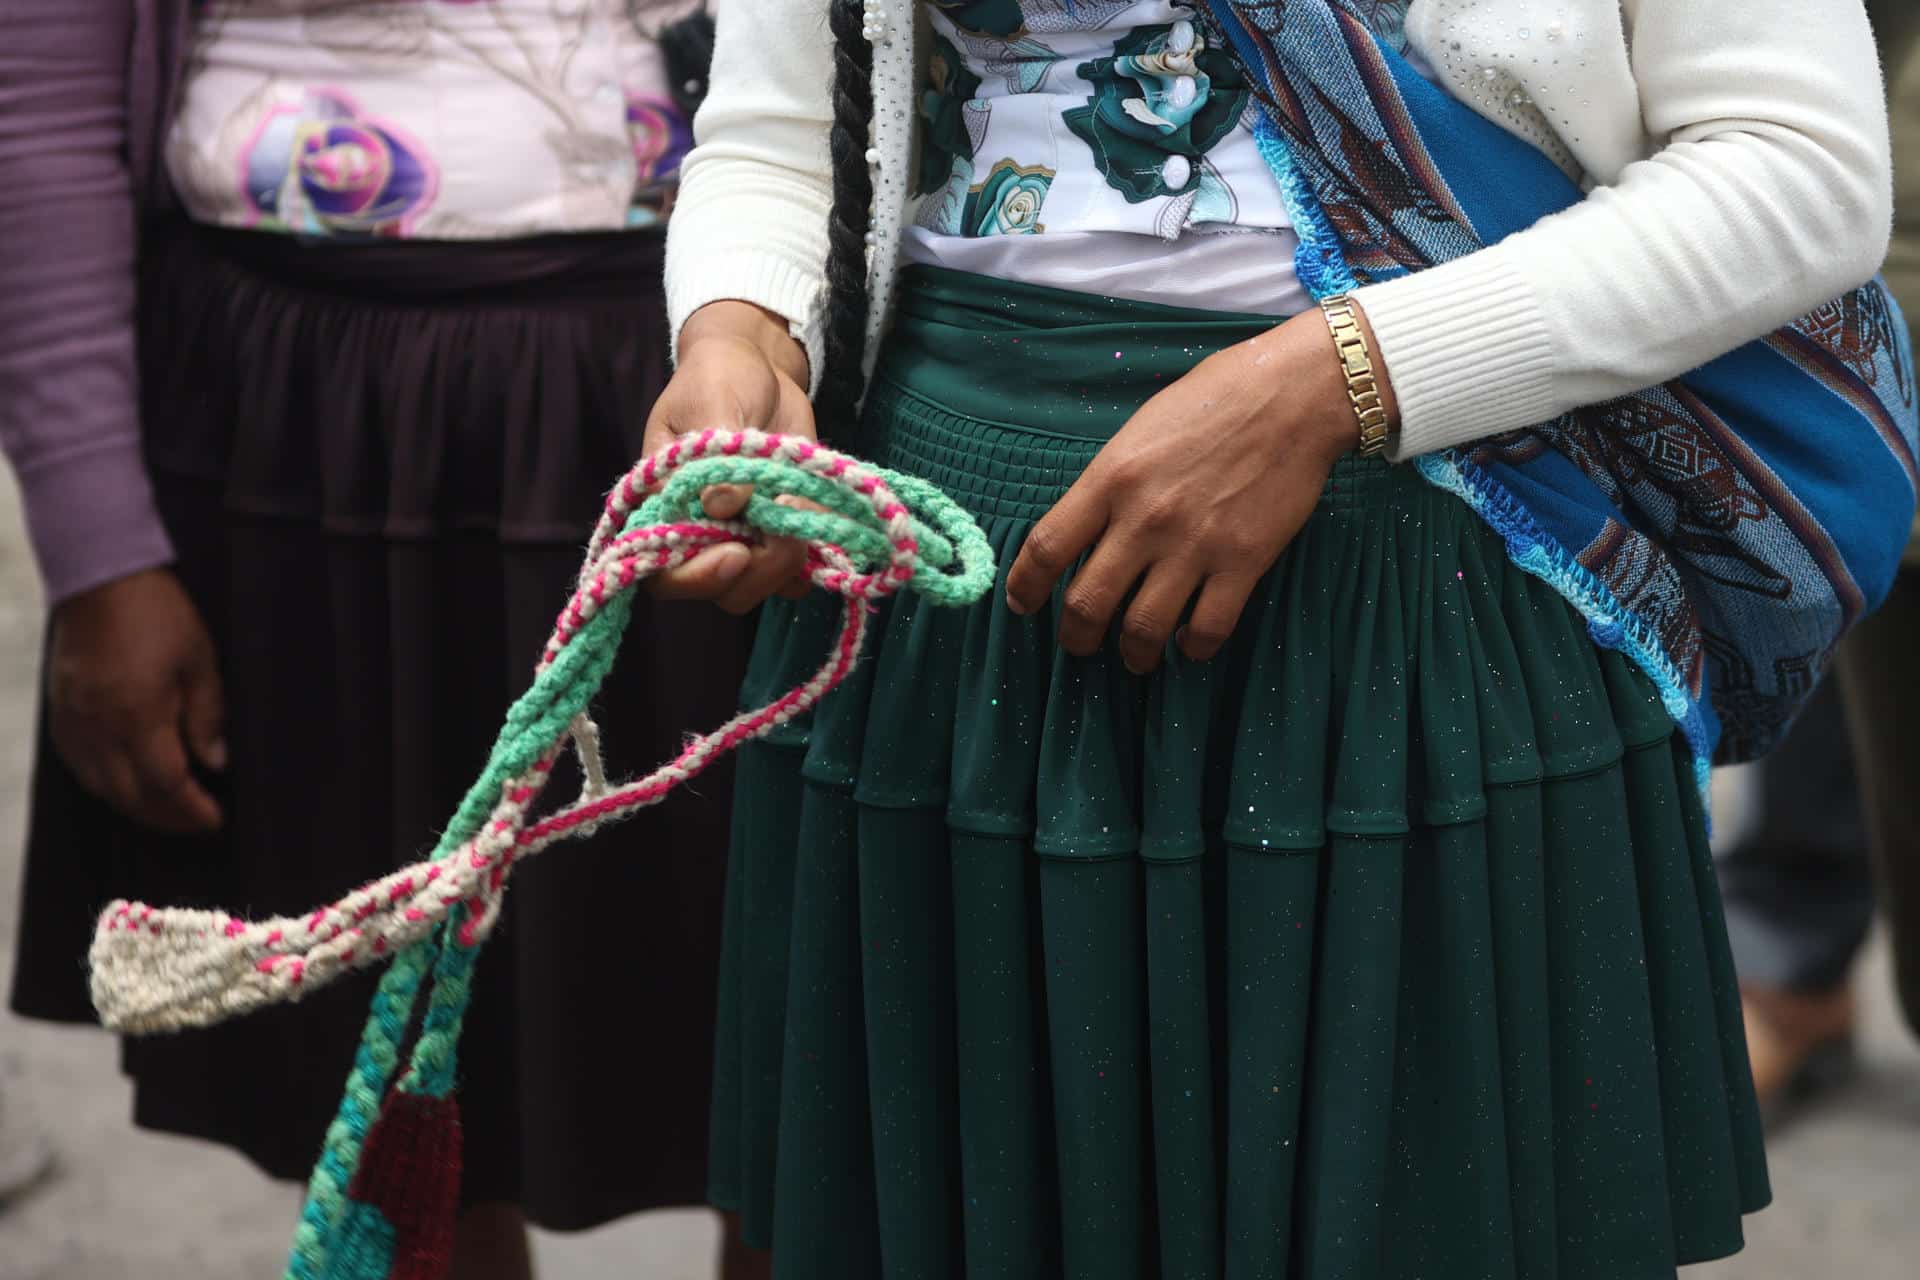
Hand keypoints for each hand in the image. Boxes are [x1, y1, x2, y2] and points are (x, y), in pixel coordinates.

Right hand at [47, 567, 225, 831]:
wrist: (100, 579)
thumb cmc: (156, 613)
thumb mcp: (200, 660)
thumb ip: (208, 716)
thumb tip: (216, 762)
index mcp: (138, 714)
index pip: (166, 784)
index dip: (192, 810)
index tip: (214, 820)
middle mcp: (100, 727)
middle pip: (131, 797)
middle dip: (167, 818)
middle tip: (196, 823)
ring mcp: (74, 723)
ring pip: (101, 789)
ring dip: (136, 808)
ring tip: (168, 810)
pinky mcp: (60, 714)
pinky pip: (79, 768)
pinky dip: (105, 787)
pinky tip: (127, 785)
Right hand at [642, 301, 819, 613]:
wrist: (760, 367)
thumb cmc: (719, 375)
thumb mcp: (712, 399)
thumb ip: (717, 449)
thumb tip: (723, 506)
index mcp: (661, 504)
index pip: (662, 568)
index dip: (695, 576)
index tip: (735, 554)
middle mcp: (695, 531)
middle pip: (715, 587)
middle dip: (755, 571)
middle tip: (786, 536)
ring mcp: (737, 536)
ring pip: (755, 586)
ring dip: (784, 566)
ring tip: (802, 518)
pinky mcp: (776, 533)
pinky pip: (791, 573)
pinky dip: (811, 560)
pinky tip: (821, 529)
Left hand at [1004, 305, 1396, 673]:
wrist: (1292, 396)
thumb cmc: (1214, 400)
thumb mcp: (1139, 430)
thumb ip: (1110, 482)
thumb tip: (1087, 529)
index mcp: (1110, 479)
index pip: (1046, 548)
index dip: (1024, 587)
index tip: (1022, 605)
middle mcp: (1143, 519)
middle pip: (1087, 603)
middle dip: (1076, 636)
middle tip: (1080, 643)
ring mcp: (1193, 546)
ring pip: (1142, 629)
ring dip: (1131, 654)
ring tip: (1134, 657)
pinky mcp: (1242, 563)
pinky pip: (1206, 629)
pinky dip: (1191, 648)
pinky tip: (1188, 644)